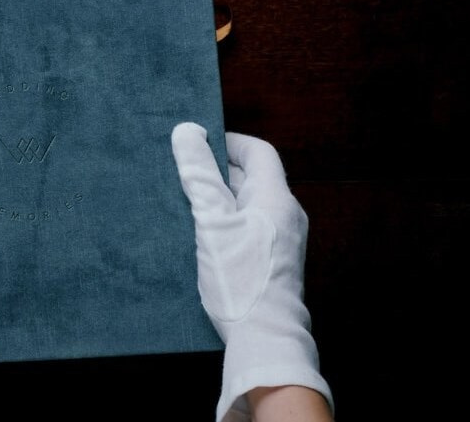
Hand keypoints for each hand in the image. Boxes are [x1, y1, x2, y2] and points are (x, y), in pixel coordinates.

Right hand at [171, 123, 333, 421]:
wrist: (265, 337)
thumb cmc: (240, 277)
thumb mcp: (210, 221)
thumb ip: (198, 175)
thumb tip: (187, 131)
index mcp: (275, 198)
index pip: (258, 152)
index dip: (228, 142)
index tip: (197, 144)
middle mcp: (286, 215)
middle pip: (252, 178)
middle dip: (217, 173)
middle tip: (183, 175)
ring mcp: (284, 241)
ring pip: (249, 205)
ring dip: (220, 200)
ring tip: (187, 206)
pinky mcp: (275, 262)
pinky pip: (251, 228)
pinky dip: (227, 223)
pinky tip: (202, 238)